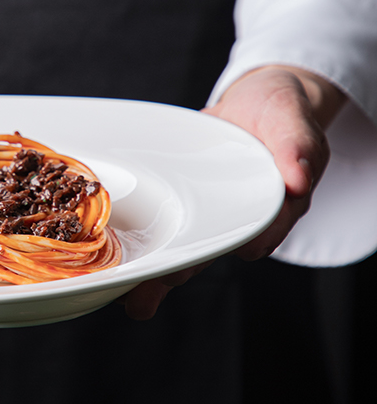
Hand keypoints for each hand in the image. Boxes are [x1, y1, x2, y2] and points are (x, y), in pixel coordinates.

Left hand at [119, 65, 345, 319]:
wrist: (255, 102)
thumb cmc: (279, 115)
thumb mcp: (293, 123)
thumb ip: (297, 147)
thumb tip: (299, 179)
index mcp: (269, 209)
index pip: (251, 237)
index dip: (223, 253)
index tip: (202, 268)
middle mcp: (232, 219)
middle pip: (202, 253)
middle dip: (171, 276)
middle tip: (141, 301)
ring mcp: (201, 210)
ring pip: (174, 244)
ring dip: (147, 269)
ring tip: (118, 292)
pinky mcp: (178, 196)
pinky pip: (155, 217)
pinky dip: (132, 232)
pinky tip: (105, 247)